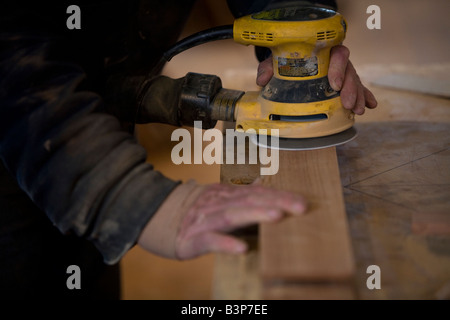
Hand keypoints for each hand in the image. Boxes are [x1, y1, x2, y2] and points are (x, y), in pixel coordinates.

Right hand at [138, 180, 306, 259]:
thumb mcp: (219, 197)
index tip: (303, 201)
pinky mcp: (194, 238)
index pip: (258, 193)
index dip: (280, 196)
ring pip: (232, 216)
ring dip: (254, 214)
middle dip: (275, 202)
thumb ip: (243, 192)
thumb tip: (264, 181)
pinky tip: (241, 249)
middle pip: (249, 200)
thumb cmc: (195, 209)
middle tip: (300, 207)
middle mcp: (219, 203)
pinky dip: (225, 244)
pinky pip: (210, 241)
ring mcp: (206, 219)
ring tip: (276, 216)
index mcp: (227, 194)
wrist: (157, 214)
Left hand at [256, 45, 377, 114]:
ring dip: (359, 96)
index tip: (334, 84)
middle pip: (349, 70)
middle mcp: (335, 60)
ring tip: (358, 110)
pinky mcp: (346, 82)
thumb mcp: (276, 60)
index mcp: (322, 51)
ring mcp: (342, 71)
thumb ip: (269, 67)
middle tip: (347, 103)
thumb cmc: (286, 59)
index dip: (337, 68)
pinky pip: (359, 88)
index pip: (336, 54)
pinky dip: (366, 96)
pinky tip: (371, 105)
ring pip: (355, 81)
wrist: (290, 58)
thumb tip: (262, 79)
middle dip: (350, 88)